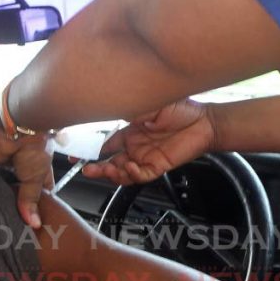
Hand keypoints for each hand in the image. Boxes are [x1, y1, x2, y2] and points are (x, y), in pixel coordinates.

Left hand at [0, 107, 53, 228]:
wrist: (19, 122)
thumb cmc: (36, 145)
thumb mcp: (36, 177)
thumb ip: (30, 200)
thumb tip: (34, 224)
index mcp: (37, 176)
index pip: (33, 198)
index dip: (29, 210)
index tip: (23, 227)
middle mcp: (19, 172)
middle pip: (14, 195)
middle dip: (10, 206)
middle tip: (3, 225)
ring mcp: (3, 167)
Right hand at [83, 98, 217, 184]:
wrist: (204, 120)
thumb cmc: (180, 108)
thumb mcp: (148, 104)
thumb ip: (128, 110)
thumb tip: (108, 109)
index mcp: (129, 132)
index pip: (106, 144)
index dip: (90, 150)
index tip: (75, 153)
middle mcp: (135, 146)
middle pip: (110, 162)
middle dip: (97, 168)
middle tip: (86, 170)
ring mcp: (146, 157)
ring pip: (123, 172)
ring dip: (113, 173)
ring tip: (107, 170)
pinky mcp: (158, 166)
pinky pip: (141, 176)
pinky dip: (133, 174)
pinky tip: (130, 168)